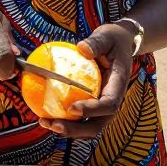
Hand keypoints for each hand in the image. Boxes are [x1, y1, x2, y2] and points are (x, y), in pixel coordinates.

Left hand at [38, 23, 133, 139]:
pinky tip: (46, 116)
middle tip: (54, 125)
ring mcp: (102, 105)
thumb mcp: (107, 36)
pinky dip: (65, 121)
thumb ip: (96, 42)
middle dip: (76, 129)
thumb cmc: (113, 40)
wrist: (121, 44)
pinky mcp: (92, 104)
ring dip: (68, 130)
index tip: (72, 108)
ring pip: (88, 126)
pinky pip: (80, 118)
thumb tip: (82, 48)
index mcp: (118, 84)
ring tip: (46, 123)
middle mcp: (112, 99)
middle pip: (97, 124)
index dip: (91, 110)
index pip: (108, 104)